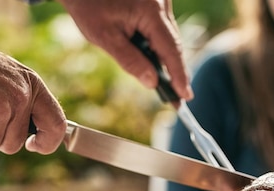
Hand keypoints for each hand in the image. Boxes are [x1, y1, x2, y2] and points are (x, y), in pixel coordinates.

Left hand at [59, 0, 192, 100]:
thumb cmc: (88, 6)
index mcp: (151, 11)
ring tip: (170, 86)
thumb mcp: (105, 37)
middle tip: (179, 98)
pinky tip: (156, 64)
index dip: (179, 75)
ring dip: (166, 59)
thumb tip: (152, 82)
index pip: (171, 49)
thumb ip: (130, 60)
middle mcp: (161, 3)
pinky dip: (159, 46)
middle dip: (175, 71)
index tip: (185, 96)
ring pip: (169, 37)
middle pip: (173, 43)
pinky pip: (162, 29)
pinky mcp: (156, 2)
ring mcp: (160, 1)